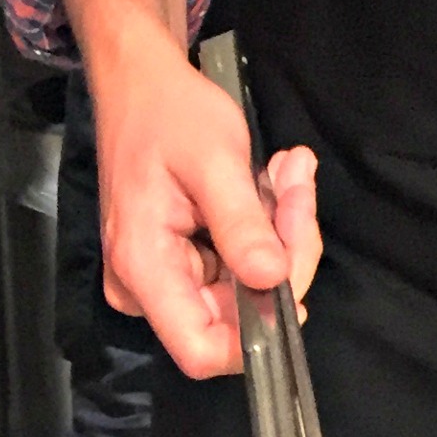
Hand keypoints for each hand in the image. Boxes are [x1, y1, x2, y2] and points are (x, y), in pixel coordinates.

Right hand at [64, 0, 321, 377]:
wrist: (138, 85)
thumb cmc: (169, 114)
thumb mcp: (214, 161)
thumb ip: (241, 226)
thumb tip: (272, 282)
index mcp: (144, 268)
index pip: (201, 351)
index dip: (257, 334)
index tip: (292, 277)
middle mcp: (147, 287)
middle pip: (234, 317)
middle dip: (283, 256)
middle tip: (298, 186)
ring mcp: (163, 278)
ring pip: (244, 289)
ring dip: (280, 234)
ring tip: (287, 172)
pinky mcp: (181, 263)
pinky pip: (237, 268)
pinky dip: (264, 229)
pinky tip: (268, 182)